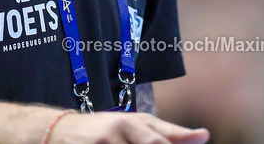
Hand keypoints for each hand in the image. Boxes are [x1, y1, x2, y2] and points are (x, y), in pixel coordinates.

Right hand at [49, 111, 209, 143]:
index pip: (160, 141)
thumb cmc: (106, 130)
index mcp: (134, 122)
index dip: (178, 143)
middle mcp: (118, 129)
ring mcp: (103, 143)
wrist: (59, 131)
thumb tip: (204, 135)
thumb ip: (169, 134)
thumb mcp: (136, 126)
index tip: (199, 140)